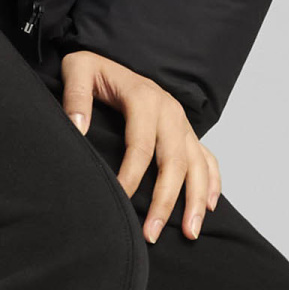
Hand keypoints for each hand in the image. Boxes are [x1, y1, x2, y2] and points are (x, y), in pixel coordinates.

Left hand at [58, 48, 220, 242]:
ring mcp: (182, 122)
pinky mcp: (186, 130)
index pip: (140, 146)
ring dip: (196, 200)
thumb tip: (78, 128)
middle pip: (174, 162)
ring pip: (197, 165)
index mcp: (144, 98)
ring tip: (189, 232)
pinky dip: (212, 182)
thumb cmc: (94, 68)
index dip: (131, 176)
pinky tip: (210, 206)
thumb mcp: (78, 70)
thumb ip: (75, 97)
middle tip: (151, 233)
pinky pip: (207, 158)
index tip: (119, 201)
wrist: (111, 56)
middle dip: (165, 201)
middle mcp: (170, 111)